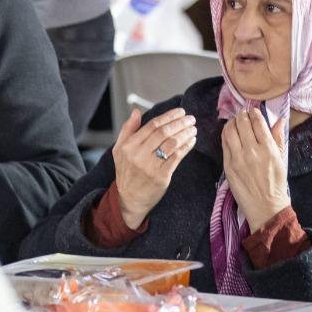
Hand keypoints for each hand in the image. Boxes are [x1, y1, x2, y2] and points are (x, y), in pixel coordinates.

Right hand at [112, 107, 197, 228]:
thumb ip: (128, 129)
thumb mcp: (119, 150)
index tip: (180, 112)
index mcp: (129, 146)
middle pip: (163, 133)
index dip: (168, 116)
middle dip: (180, 123)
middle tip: (191, 118)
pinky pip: (177, 157)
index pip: (152, 125)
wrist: (130, 199)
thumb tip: (136, 112)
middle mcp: (139, 155)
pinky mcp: (162, 177)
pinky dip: (186, 147)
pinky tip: (191, 141)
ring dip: (185, 134)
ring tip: (193, 128)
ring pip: (172, 144)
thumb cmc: (126, 173)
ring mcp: (150, 166)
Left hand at [222, 109, 290, 229]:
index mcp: (268, 148)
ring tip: (235, 122)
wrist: (265, 206)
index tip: (253, 112)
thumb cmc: (276, 183)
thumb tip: (279, 119)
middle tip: (243, 115)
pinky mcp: (228, 166)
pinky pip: (224, 144)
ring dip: (232, 122)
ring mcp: (237, 158)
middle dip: (242, 115)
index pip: (257, 121)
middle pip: (242, 123)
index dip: (254, 112)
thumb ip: (278, 137)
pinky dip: (226, 134)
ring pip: (230, 131)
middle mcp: (251, 151)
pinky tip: (230, 133)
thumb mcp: (281, 159)